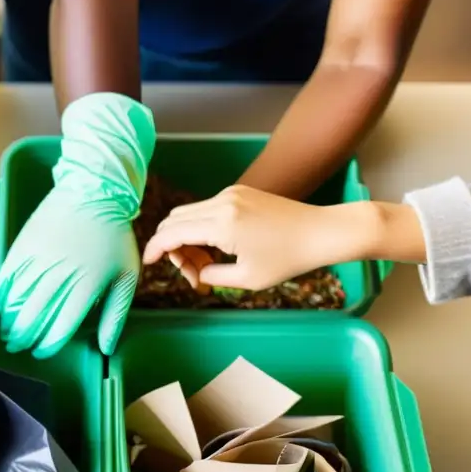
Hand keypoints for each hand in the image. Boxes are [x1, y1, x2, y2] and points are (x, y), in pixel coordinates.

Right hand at [0, 93, 155, 357]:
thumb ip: (115, 315)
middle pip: (33, 318)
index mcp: (86, 286)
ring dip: (10, 321)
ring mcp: (38, 260)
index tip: (42, 352)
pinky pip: (8, 277)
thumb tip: (106, 347)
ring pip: (17, 300)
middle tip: (19, 347)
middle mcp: (59, 276)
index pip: (60, 327)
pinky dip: (3, 296)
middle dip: (23, 337)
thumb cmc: (114, 236)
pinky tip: (4, 306)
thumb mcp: (126, 277)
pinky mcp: (24, 245)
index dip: (48, 345)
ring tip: (8, 333)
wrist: (93, 191)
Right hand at [142, 185, 354, 290]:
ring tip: (207, 266)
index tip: (148, 264)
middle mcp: (221, 202)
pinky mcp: (238, 192)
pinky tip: (218, 249)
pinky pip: (205, 209)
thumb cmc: (288, 259)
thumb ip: (212, 276)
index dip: (155, 250)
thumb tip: (196, 273)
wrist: (321, 231)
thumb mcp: (247, 279)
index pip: (171, 234)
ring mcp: (230, 194)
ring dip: (187, 239)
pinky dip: (201, 229)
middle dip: (173, 248)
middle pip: (174, 221)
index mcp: (221, 224)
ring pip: (188, 214)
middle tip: (191, 275)